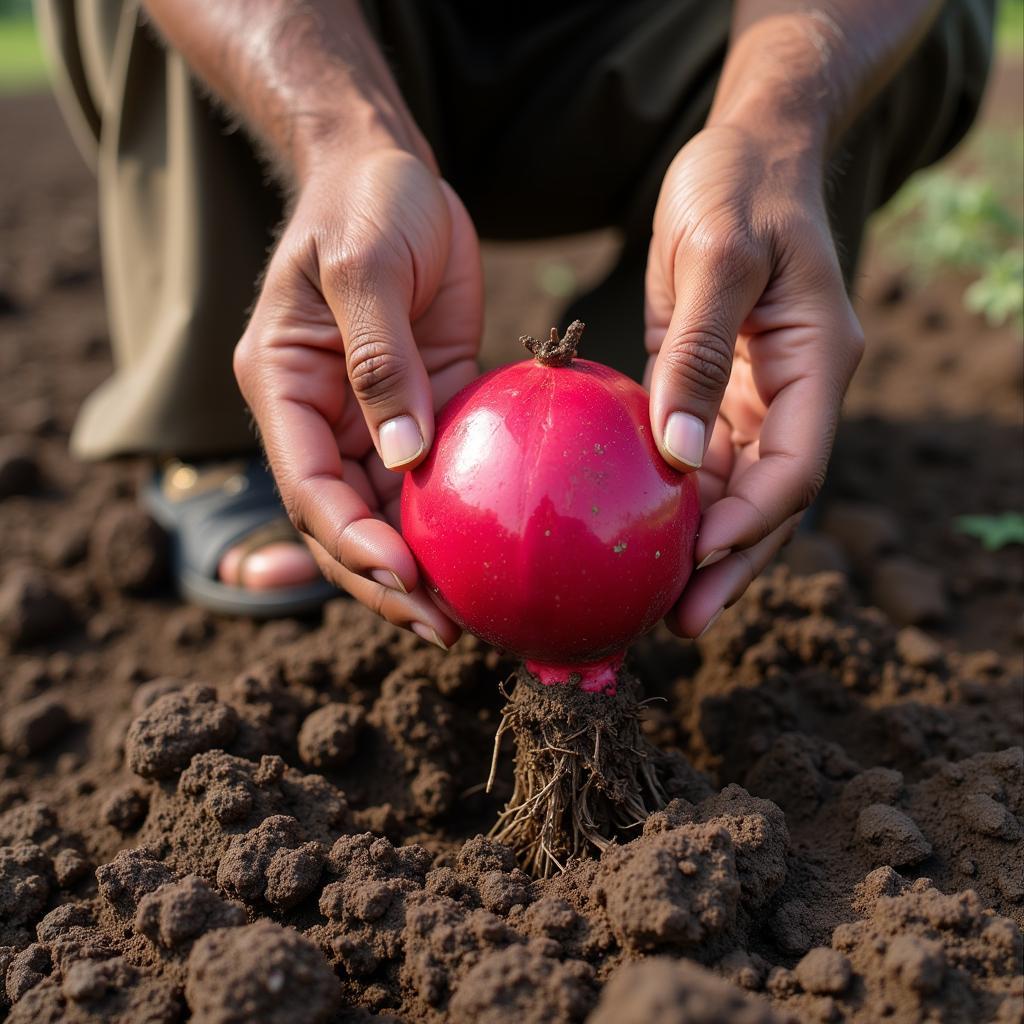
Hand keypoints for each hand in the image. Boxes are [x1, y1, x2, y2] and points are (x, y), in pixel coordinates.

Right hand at [234, 149, 481, 647]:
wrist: (390, 172)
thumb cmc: (365, 203)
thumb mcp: (363, 266)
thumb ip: (379, 358)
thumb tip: (403, 455)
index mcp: (284, 387)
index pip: (308, 485)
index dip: (349, 541)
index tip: (403, 575)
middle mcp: (320, 417)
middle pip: (345, 521)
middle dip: (387, 580)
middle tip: (442, 627)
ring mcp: (371, 419)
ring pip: (388, 515)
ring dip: (424, 568)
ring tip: (471, 617)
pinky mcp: (424, 409)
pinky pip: (435, 479)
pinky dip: (456, 522)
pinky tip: (494, 556)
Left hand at [645, 125, 863, 636]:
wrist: (742, 151)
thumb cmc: (737, 186)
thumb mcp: (717, 256)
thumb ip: (698, 353)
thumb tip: (678, 454)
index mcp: (815, 365)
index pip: (795, 470)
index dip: (751, 525)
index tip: (697, 563)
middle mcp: (790, 392)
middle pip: (767, 500)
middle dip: (728, 564)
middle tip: (680, 622)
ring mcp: (751, 394)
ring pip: (731, 488)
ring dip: (697, 544)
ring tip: (652, 599)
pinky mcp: (711, 386)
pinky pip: (695, 455)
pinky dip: (671, 496)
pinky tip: (634, 528)